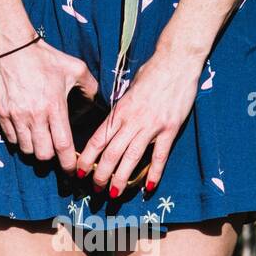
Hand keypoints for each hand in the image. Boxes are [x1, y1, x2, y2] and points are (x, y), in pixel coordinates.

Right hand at [0, 37, 97, 172]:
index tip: (72, 169)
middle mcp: (34, 116)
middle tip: (55, 151)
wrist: (11, 47)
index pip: (63, 146)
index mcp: (55, 107)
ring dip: (35, 149)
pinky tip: (26, 131)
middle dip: (51, 158)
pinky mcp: (2, 114)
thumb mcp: (75, 68)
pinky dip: (20, 140)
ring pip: (26, 150)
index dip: (68, 163)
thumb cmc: (44, 57)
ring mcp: (16, 116)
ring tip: (40, 140)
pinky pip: (12, 139)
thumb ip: (90, 86)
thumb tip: (95, 101)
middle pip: (43, 154)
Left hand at [76, 44, 201, 195]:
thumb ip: (121, 109)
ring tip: (114, 195)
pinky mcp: (170, 129)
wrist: (177, 61)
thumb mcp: (129, 90)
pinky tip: (148, 187)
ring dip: (121, 179)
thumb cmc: (152, 73)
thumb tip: (113, 124)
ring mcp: (152, 126)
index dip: (86, 158)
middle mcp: (133, 120)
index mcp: (120, 110)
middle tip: (95, 189)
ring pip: (132, 158)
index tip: (78, 171)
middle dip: (100, 175)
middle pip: (111, 153)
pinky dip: (154, 173)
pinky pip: (160, 156)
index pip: (98, 139)